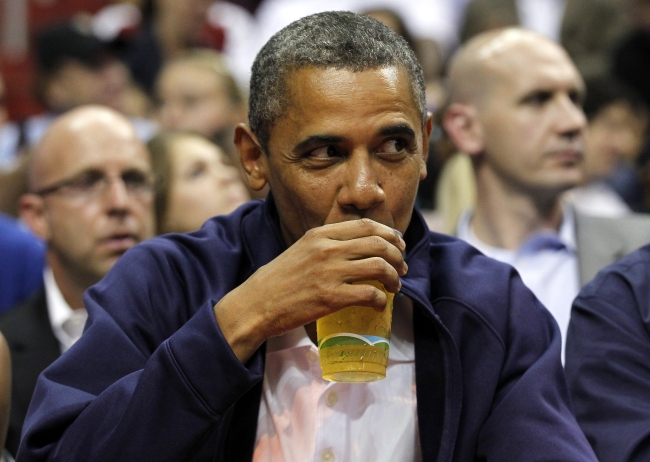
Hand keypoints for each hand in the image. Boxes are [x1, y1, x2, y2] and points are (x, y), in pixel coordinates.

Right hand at [214, 218, 406, 361]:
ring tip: (394, 286)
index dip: (389, 234)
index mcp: (320, 234)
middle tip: (402, 268)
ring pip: (379, 266)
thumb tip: (358, 247)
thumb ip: (327, 244)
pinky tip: (378, 305)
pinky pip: (370, 294)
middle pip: (379, 244)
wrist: (256, 303)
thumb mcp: (302, 249)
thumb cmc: (279, 279)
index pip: (366, 225)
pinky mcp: (331, 297)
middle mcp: (327, 249)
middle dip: (397, 256)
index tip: (398, 244)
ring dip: (394, 278)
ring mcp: (330, 272)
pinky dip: (381, 300)